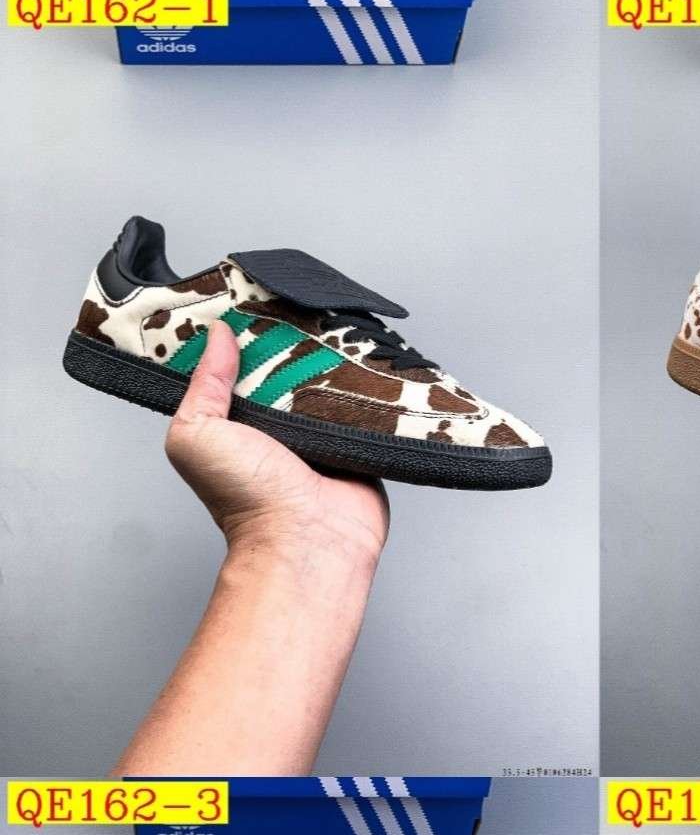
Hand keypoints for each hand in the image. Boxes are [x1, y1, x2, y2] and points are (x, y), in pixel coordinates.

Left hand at [165, 319, 388, 563]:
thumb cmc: (245, 500)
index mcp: (240, 420)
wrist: (306, 538)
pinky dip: (368, 386)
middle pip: (289, 364)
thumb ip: (202, 384)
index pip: (242, 363)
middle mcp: (281, 425)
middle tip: (298, 303)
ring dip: (333, 359)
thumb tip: (218, 337)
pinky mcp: (361, 440)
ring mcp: (323, 431)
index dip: (245, 333)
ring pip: (330, 378)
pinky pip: (367, 403)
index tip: (251, 296)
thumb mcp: (195, 434)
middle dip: (293, 338)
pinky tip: (367, 359)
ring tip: (336, 323)